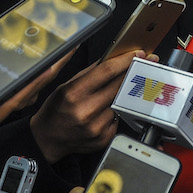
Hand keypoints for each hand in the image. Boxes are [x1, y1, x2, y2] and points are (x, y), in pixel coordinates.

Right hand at [30, 50, 150, 163]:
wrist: (47, 139)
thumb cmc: (56, 110)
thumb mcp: (66, 85)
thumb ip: (90, 72)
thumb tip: (113, 59)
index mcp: (74, 93)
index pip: (107, 71)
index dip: (126, 60)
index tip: (138, 54)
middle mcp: (86, 110)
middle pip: (120, 85)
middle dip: (134, 73)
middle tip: (144, 65)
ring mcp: (96, 127)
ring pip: (121, 102)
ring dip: (122, 95)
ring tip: (110, 95)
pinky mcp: (104, 138)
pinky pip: (118, 119)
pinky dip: (115, 113)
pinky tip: (103, 113)